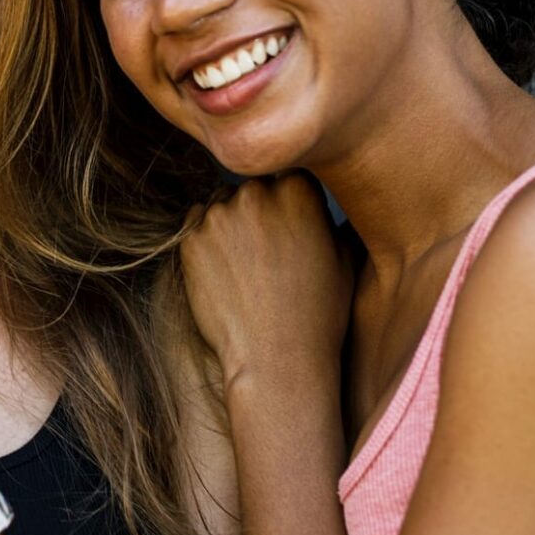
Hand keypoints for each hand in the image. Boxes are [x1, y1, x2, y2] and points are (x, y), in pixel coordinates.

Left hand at [177, 174, 351, 394]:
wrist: (277, 358)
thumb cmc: (319, 312)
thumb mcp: (345, 257)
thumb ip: (330, 215)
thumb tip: (321, 200)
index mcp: (299, 189)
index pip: (290, 176)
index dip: (292, 203)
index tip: (292, 228)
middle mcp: (256, 192)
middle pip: (253, 188)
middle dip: (260, 212)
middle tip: (267, 252)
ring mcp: (218, 215)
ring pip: (221, 205)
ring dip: (231, 225)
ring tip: (246, 267)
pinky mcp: (189, 239)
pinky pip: (195, 226)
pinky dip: (205, 242)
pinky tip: (224, 273)